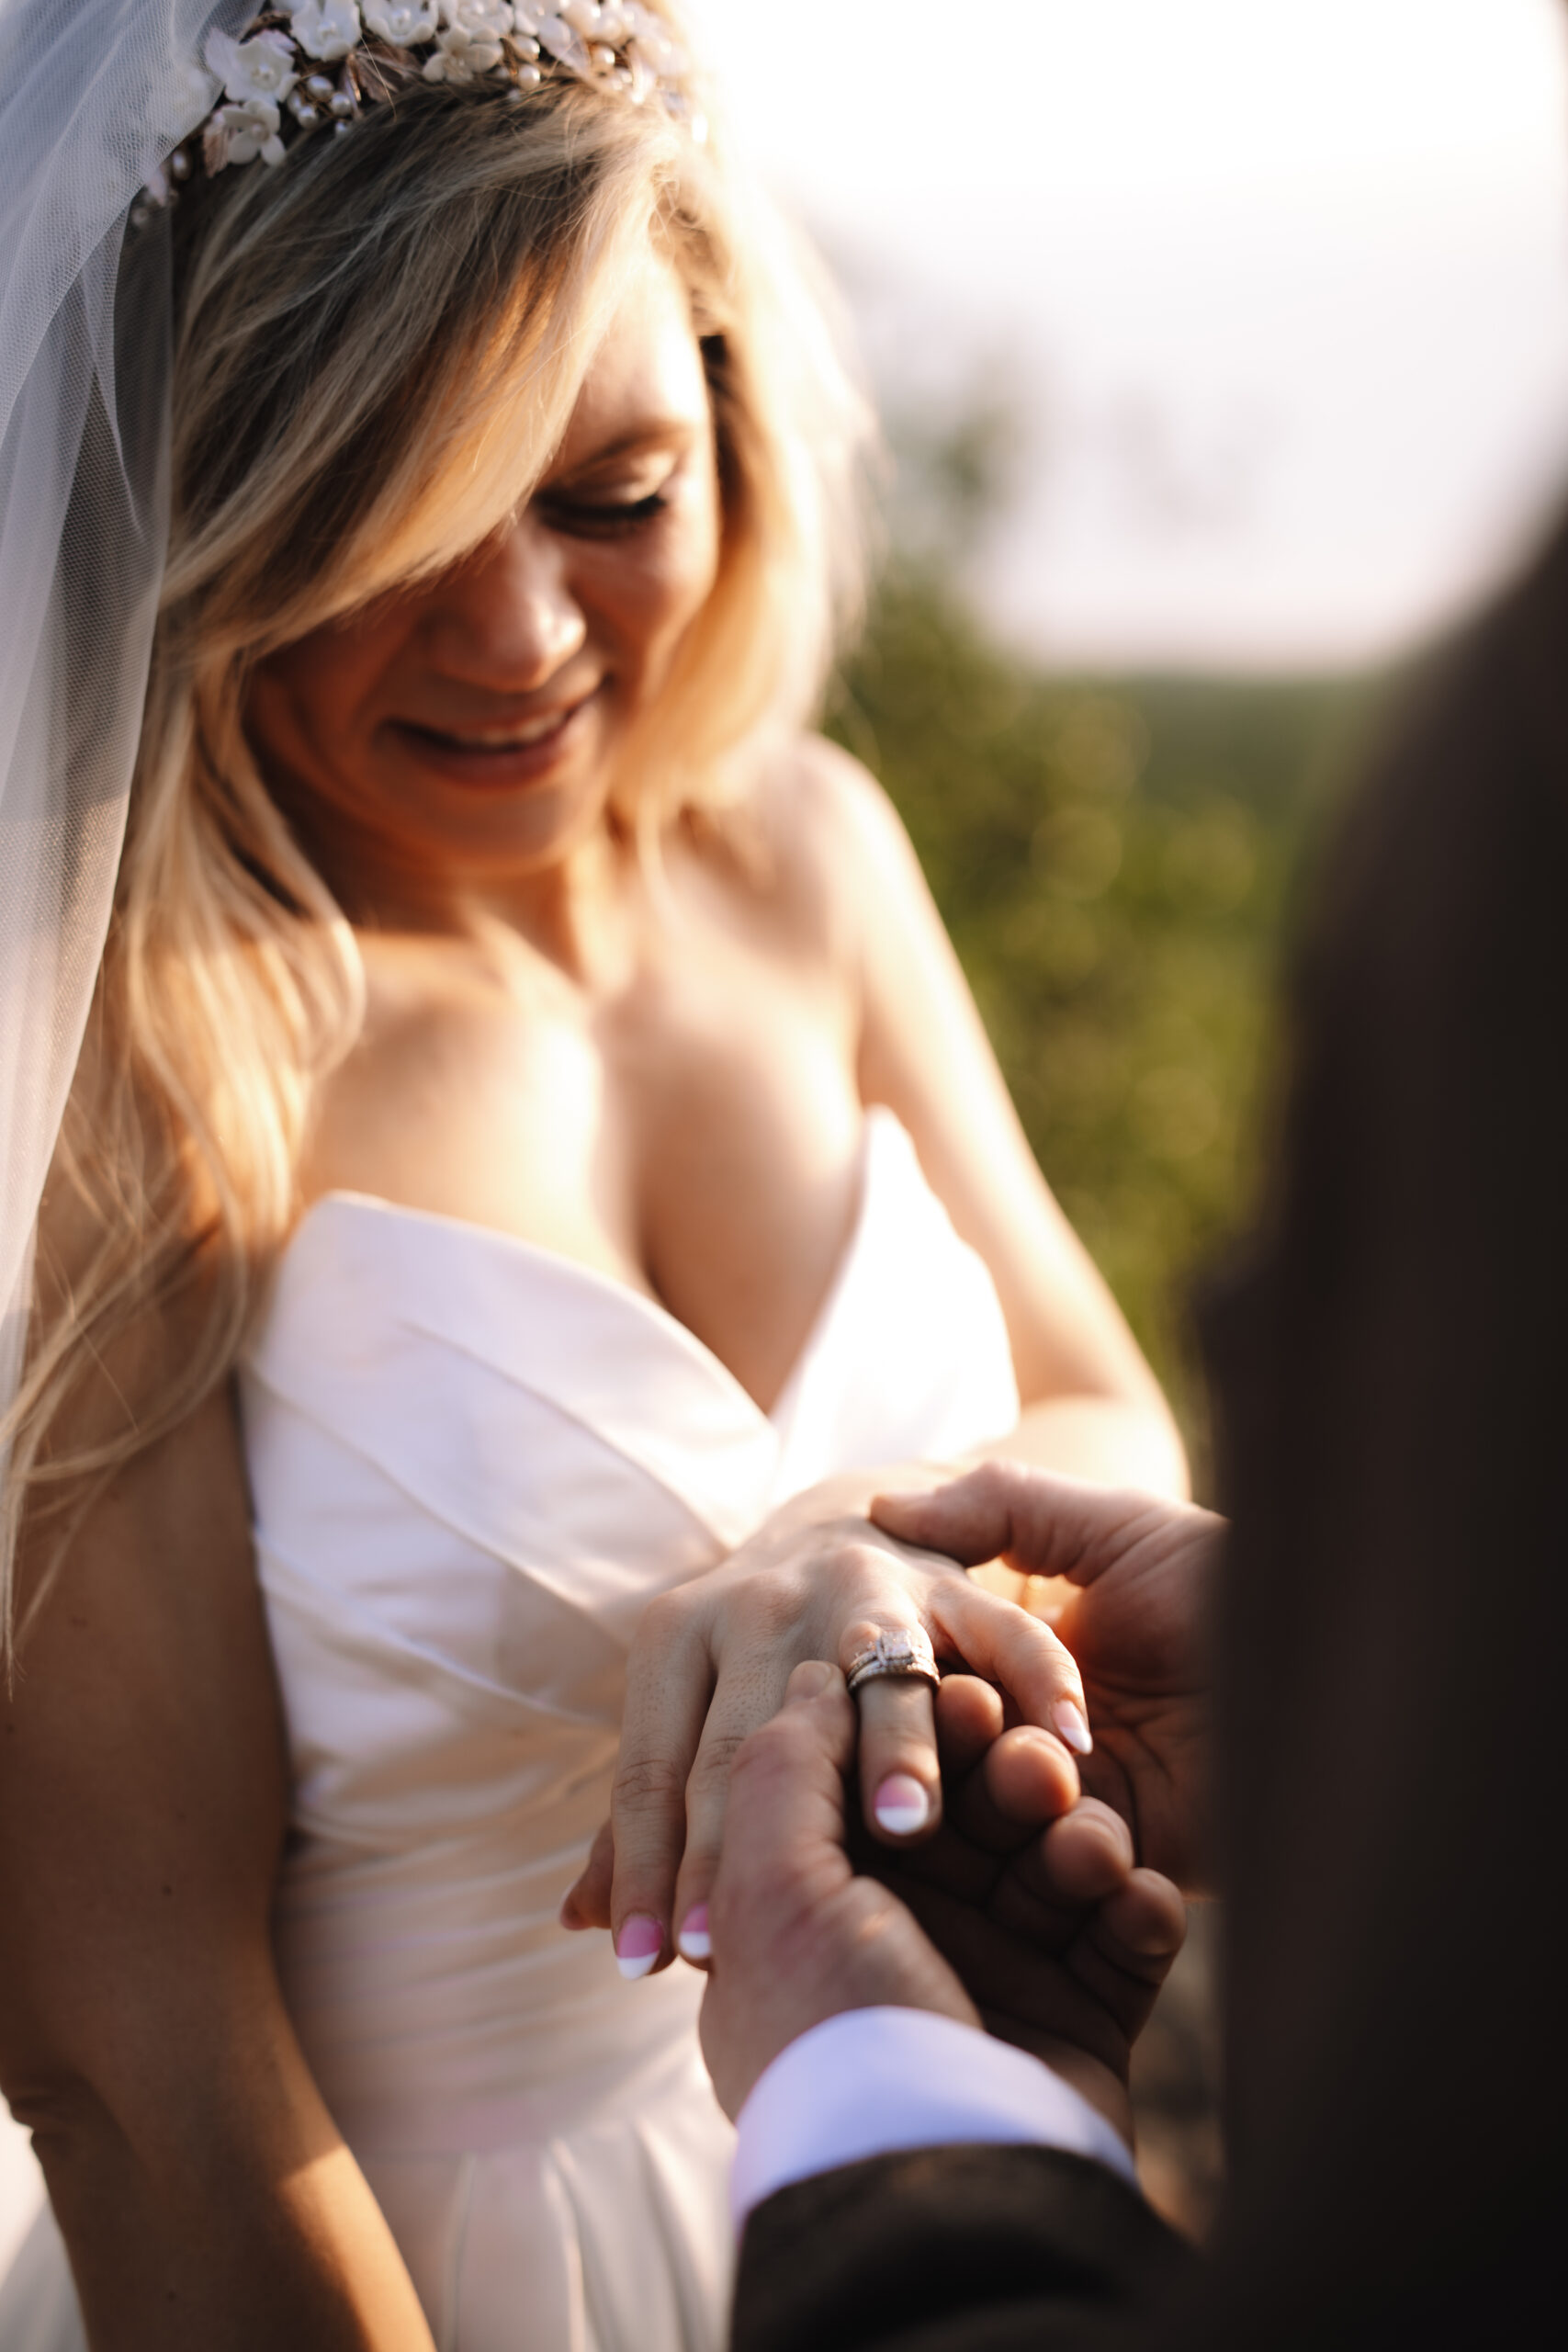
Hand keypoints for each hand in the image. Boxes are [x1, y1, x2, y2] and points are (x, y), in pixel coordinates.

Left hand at [561, 1475, 1094, 1976]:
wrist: (850, 1521)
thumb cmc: (756, 1667)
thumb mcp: (691, 1719)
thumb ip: (650, 1817)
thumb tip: (578, 1923)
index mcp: (678, 1634)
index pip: (657, 1768)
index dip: (650, 1865)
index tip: (648, 1965)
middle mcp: (764, 1601)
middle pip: (754, 1731)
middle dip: (744, 1831)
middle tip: (740, 1927)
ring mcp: (870, 1585)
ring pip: (886, 1676)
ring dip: (900, 1752)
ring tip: (906, 1827)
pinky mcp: (963, 1583)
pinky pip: (1014, 1639)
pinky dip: (1044, 1690)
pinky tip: (1064, 1754)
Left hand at [700, 1661, 1184, 2132]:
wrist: (934, 2185)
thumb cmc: (836, 2028)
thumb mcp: (772, 1888)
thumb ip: (783, 1768)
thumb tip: (814, 1676)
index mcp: (824, 1906)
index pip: (885, 1783)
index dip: (924, 1734)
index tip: (961, 1695)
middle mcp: (910, 1934)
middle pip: (980, 1812)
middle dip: (1014, 1777)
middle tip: (1035, 1765)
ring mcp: (1000, 1979)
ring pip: (1058, 1859)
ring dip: (1083, 1837)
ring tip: (1084, 1851)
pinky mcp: (1081, 2020)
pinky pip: (1126, 1933)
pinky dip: (1136, 1907)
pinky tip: (1133, 1900)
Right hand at [872, 1464, 1221, 1891]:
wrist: (1343, 1660)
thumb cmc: (1233, 1579)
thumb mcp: (1115, 1527)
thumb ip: (1003, 1508)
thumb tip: (883, 1503)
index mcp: (1023, 1656)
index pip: (933, 1675)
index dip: (908, 1673)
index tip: (889, 1659)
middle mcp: (1037, 1731)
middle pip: (950, 1751)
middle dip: (939, 1743)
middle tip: (960, 1720)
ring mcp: (1079, 1799)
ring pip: (994, 1816)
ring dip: (999, 1794)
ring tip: (1036, 1765)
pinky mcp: (1129, 1856)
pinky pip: (1064, 1863)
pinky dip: (1060, 1844)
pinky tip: (1081, 1815)